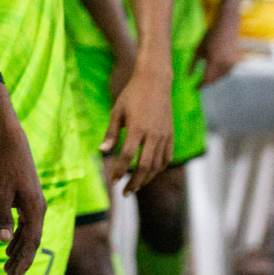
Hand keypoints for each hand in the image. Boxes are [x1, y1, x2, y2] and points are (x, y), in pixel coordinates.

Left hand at [0, 124, 46, 274]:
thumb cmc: (5, 169)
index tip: (17, 274)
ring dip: (19, 249)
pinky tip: (9, 245)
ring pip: (28, 234)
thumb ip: (3, 217)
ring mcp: (35, 206)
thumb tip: (3, 240)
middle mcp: (38, 210)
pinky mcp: (28, 201)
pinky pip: (25, 224)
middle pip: (32, 241)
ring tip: (9, 265)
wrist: (13, 147)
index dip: (24, 259)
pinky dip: (18, 237)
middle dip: (22, 259)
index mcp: (34, 210)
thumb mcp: (0, 194)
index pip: (31, 241)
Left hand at [102, 60, 173, 193]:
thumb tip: (102, 151)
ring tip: (136, 186)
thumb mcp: (116, 112)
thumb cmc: (131, 95)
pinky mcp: (171, 134)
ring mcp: (165, 135)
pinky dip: (159, 168)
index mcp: (137, 128)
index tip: (113, 181)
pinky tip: (150, 174)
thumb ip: (111, 133)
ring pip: (158, 164)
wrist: (155, 81)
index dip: (119, 170)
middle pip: (145, 166)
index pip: (128, 156)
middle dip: (134, 181)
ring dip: (147, 178)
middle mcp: (154, 134)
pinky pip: (167, 157)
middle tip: (125, 193)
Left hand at [195, 20, 241, 86]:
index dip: (200, 85)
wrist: (227, 26)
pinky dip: (220, 75)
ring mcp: (233, 62)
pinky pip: (227, 72)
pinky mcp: (236, 61)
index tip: (194, 89)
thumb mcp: (198, 49)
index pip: (207, 78)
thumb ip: (192, 64)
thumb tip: (186, 77)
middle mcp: (226, 63)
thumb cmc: (209, 37)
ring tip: (204, 81)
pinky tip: (213, 74)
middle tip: (197, 87)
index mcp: (215, 60)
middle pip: (215, 79)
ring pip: (222, 77)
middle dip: (206, 84)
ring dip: (213, 80)